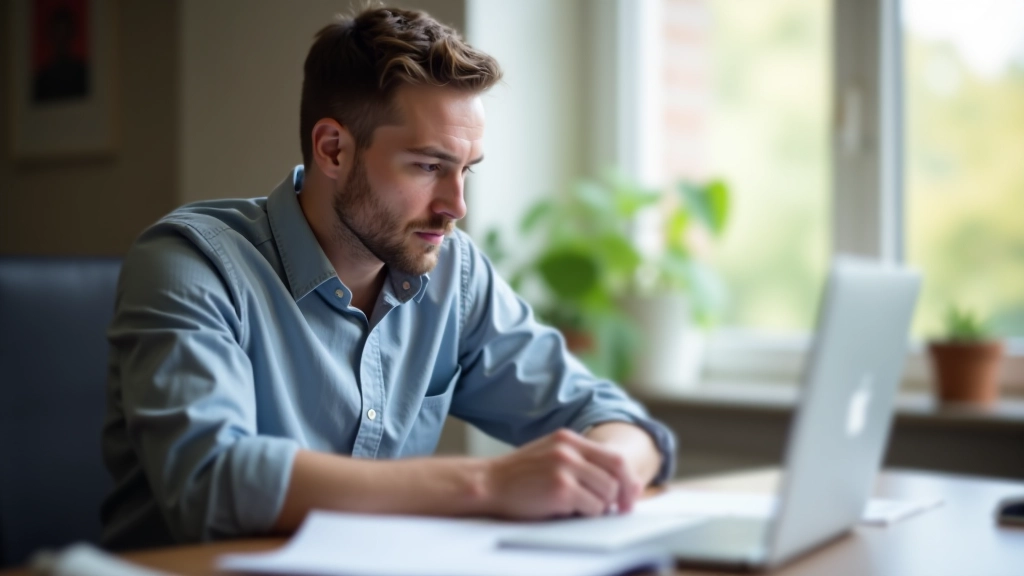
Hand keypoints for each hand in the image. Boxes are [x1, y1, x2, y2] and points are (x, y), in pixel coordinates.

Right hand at [482, 428, 642, 519]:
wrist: (487, 484)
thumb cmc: (520, 477)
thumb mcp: (551, 457)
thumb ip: (581, 463)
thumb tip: (621, 485)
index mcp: (569, 439)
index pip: (614, 457)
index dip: (628, 479)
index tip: (631, 496)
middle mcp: (569, 449)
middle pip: (616, 474)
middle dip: (621, 496)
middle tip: (618, 510)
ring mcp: (565, 467)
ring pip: (606, 494)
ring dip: (599, 507)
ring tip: (579, 508)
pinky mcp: (561, 488)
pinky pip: (592, 508)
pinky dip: (586, 515)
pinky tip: (567, 511)